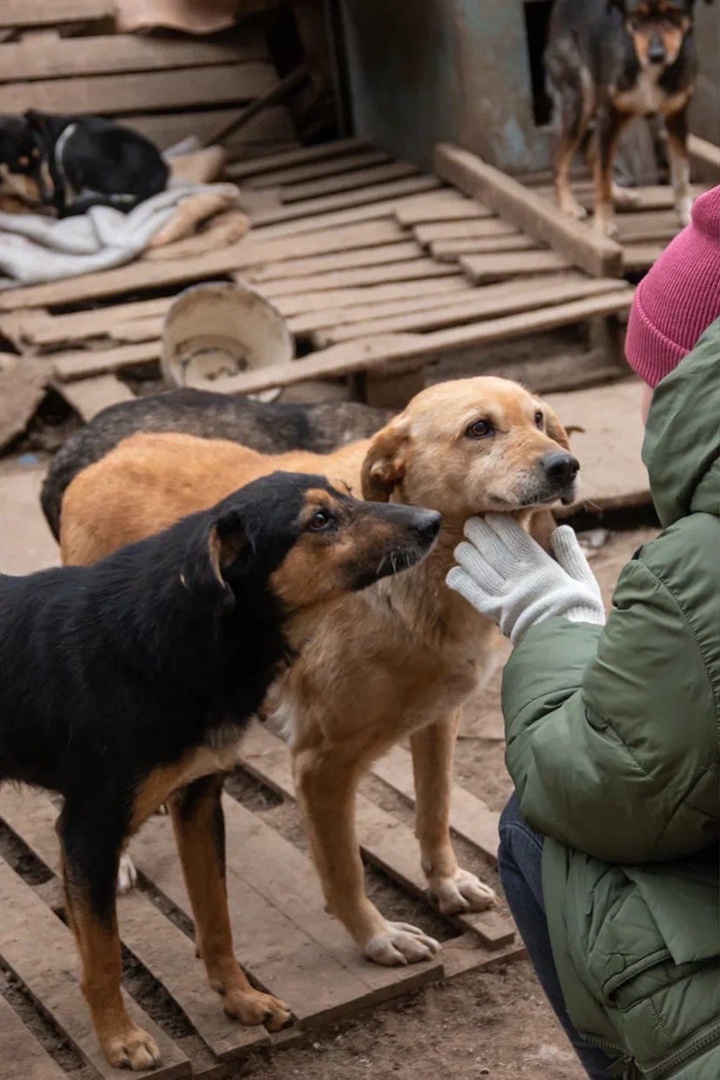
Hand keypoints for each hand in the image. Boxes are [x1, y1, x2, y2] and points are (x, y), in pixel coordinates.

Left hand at [446, 515, 604, 643]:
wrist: (568, 647)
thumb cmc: (580, 612)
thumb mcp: (583, 579)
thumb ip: (570, 553)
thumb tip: (561, 528)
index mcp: (540, 565)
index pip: (511, 534)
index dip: (497, 522)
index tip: (491, 516)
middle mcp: (518, 576)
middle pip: (489, 545)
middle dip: (477, 531)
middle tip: (472, 526)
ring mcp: (504, 595)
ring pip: (476, 566)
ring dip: (466, 553)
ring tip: (463, 548)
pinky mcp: (494, 614)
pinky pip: (471, 592)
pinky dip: (460, 580)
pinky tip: (455, 573)